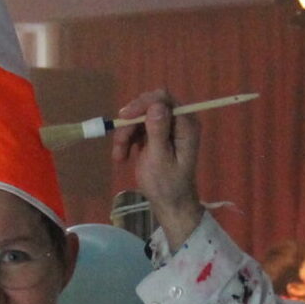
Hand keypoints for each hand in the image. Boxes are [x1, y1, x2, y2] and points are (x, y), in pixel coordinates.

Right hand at [111, 89, 203, 249]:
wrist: (169, 203)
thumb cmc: (167, 185)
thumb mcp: (160, 159)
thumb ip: (158, 132)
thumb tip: (156, 106)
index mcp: (185, 125)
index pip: (163, 100)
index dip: (143, 104)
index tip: (124, 117)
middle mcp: (178, 121)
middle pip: (149, 105)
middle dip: (131, 122)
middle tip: (119, 141)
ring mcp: (166, 127)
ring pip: (139, 116)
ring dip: (125, 134)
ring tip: (119, 157)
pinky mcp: (155, 134)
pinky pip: (136, 127)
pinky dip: (127, 140)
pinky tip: (123, 157)